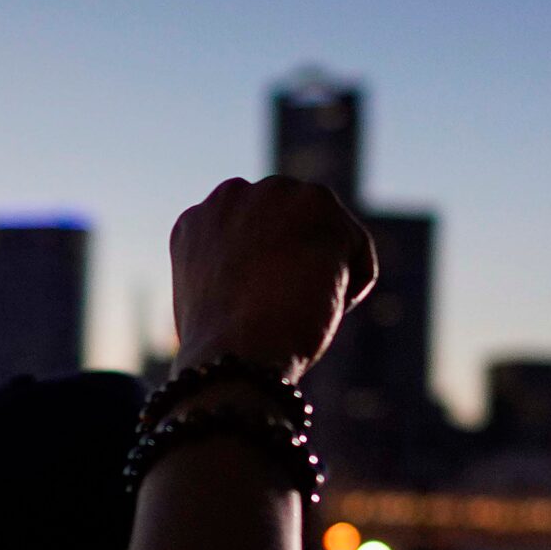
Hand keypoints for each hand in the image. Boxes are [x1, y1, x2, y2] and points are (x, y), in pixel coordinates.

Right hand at [169, 176, 377, 383]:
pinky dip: (351, 284)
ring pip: (324, 231)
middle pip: (287, 223)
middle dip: (297, 258)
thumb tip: (262, 284)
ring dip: (325, 270)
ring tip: (302, 310)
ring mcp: (273, 194)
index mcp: (196, 223)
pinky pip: (355, 247)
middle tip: (293, 304)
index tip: (268, 306)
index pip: (250, 235)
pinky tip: (322, 307)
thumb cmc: (222, 353)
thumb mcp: (211, 307)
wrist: (235, 355)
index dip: (265, 273)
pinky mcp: (317, 203)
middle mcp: (229, 197)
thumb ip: (231, 276)